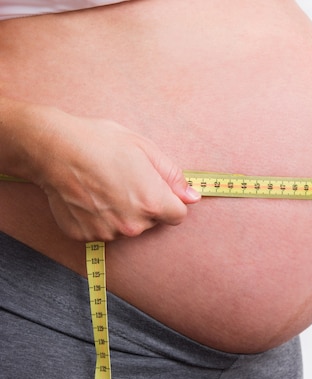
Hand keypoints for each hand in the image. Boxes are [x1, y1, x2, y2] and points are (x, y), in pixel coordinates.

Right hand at [32, 110, 200, 240]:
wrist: (53, 148)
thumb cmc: (101, 143)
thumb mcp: (145, 149)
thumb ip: (172, 177)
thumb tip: (192, 197)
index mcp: (153, 203)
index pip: (178, 216)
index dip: (170, 201)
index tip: (156, 188)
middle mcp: (132, 224)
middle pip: (152, 222)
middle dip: (145, 205)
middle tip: (124, 180)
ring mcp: (108, 232)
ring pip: (127, 227)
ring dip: (122, 213)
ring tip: (104, 187)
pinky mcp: (86, 236)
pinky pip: (104, 230)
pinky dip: (100, 218)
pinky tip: (89, 197)